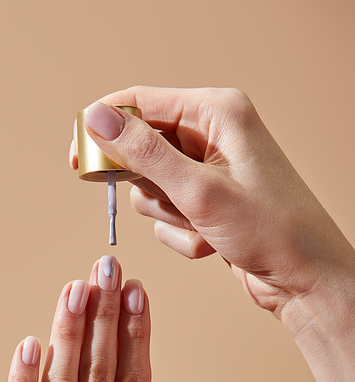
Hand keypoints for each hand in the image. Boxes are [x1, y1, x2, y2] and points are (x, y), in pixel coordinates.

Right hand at [70, 86, 354, 320]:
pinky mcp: (208, 201)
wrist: (305, 279)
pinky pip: (169, 214)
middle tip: (169, 203)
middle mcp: (212, 134)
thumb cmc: (270, 229)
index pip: (142, 103)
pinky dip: (182, 234)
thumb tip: (96, 118)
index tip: (77, 158)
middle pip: (142, 148)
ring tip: (203, 226)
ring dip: (169, 216)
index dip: (104, 128)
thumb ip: (143, 153)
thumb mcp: (198, 190)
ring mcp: (210, 170)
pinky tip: (213, 244)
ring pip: (151, 188)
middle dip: (150, 186)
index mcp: (217, 111)